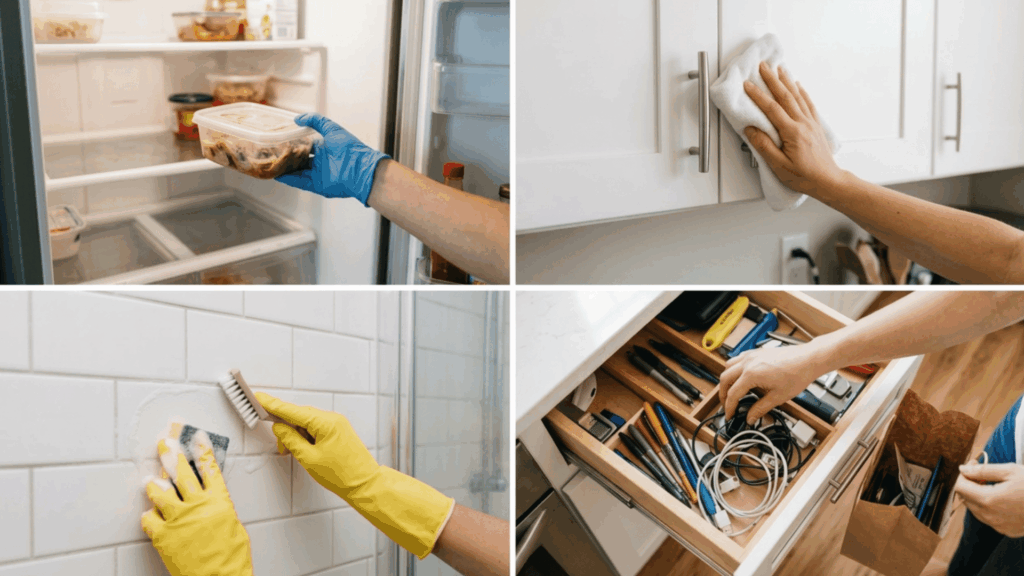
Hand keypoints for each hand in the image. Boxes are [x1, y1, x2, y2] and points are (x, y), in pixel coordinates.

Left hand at [141, 433, 252, 575]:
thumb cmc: (231, 559)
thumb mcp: (234, 527)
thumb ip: (220, 510)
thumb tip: (212, 503)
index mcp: (219, 501)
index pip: (210, 468)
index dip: (202, 450)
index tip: (196, 437)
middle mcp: (197, 505)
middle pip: (181, 472)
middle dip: (172, 454)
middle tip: (165, 443)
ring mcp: (178, 519)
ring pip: (160, 492)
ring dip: (154, 484)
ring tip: (149, 479)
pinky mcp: (163, 535)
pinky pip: (148, 519)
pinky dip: (148, 515)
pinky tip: (149, 514)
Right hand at [256, 392, 454, 558]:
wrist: (364, 484)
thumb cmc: (341, 474)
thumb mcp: (308, 458)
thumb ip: (290, 440)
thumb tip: (279, 427)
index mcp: (325, 423)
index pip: (292, 410)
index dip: (273, 405)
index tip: (259, 397)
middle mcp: (332, 418)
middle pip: (300, 416)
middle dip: (286, 429)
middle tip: (281, 447)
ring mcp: (337, 424)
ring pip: (307, 422)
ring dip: (296, 435)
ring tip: (294, 454)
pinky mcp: (338, 430)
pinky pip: (316, 427)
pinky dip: (306, 436)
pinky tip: (303, 449)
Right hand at [275, 113, 389, 205]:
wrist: (361, 169)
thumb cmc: (350, 148)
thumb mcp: (332, 129)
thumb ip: (315, 121)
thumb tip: (297, 118)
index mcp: (324, 147)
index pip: (306, 144)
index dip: (294, 142)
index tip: (280, 139)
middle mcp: (321, 161)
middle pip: (300, 159)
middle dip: (287, 156)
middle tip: (271, 152)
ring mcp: (319, 173)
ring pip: (298, 171)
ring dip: (285, 168)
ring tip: (270, 164)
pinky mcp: (318, 185)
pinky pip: (300, 182)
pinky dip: (289, 179)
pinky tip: (277, 175)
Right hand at [719, 343, 828, 422]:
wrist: (808, 359)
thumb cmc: (797, 374)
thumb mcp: (778, 397)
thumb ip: (760, 408)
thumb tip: (751, 417)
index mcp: (751, 374)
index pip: (733, 394)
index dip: (729, 407)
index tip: (730, 415)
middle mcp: (748, 363)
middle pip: (724, 379)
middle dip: (723, 394)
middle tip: (727, 405)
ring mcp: (751, 355)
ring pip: (728, 366)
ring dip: (726, 379)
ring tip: (731, 390)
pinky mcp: (756, 352)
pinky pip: (737, 359)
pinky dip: (734, 369)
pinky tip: (740, 376)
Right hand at [743, 62, 845, 195]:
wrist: (828, 181)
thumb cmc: (805, 177)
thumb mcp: (779, 166)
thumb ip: (764, 146)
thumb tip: (751, 130)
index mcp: (793, 133)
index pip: (772, 109)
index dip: (758, 95)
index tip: (748, 85)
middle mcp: (803, 124)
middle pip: (785, 96)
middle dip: (772, 79)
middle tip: (763, 66)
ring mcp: (811, 123)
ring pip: (797, 96)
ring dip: (786, 81)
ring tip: (779, 69)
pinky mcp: (815, 125)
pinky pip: (808, 103)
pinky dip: (801, 91)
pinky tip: (798, 85)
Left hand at [955, 462, 1023, 537]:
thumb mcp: (1010, 471)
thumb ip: (983, 470)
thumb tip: (963, 468)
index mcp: (988, 500)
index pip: (960, 486)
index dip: (964, 473)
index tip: (974, 464)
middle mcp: (990, 516)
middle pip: (966, 499)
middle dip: (970, 484)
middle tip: (983, 472)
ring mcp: (998, 526)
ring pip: (975, 510)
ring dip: (978, 496)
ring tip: (994, 484)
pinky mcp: (1007, 531)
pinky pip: (988, 519)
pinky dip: (989, 507)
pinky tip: (1003, 498)